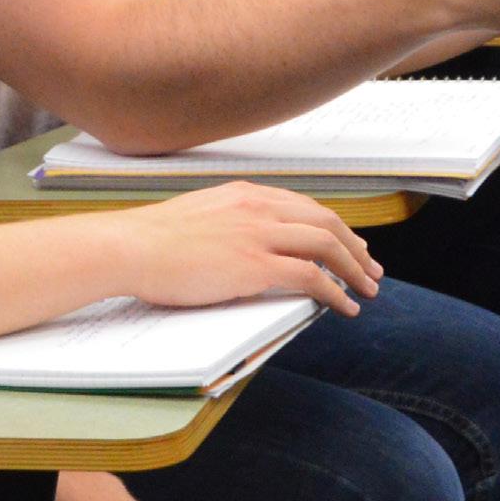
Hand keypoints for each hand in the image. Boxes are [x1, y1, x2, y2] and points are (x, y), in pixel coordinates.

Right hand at [111, 182, 381, 316]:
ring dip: (355, 269)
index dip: (332, 225)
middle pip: (325, 221)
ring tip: (368, 288)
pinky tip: (346, 306)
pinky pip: (313, 277)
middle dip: (355, 246)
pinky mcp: (256, 265)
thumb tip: (244, 247)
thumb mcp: (197, 217)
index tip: (347, 242)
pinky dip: (337, 292)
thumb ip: (227, 224)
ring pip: (327, 245)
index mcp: (243, 194)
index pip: (302, 206)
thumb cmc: (149, 240)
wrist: (128, 247)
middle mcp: (258, 207)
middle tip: (371, 267)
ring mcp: (259, 234)